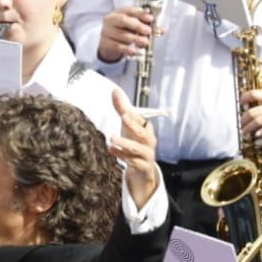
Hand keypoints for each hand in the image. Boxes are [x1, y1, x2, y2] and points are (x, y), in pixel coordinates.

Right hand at [97, 6, 157, 64]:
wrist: (108, 42)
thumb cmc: (123, 30)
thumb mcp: (133, 25)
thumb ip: (147, 26)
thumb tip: (162, 30)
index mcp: (119, 12)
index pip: (130, 10)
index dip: (140, 14)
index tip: (150, 18)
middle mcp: (111, 20)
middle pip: (123, 20)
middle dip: (137, 25)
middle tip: (148, 31)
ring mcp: (106, 31)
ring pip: (121, 34)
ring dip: (135, 38)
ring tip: (144, 42)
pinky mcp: (105, 43)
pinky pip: (117, 46)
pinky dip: (127, 49)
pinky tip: (134, 50)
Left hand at [108, 88, 159, 205]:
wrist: (142, 170)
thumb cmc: (134, 143)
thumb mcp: (127, 126)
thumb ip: (122, 109)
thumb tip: (115, 91)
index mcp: (146, 129)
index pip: (141, 121)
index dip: (134, 116)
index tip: (124, 111)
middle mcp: (149, 141)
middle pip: (143, 133)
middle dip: (133, 125)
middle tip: (122, 118)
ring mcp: (147, 155)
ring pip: (138, 149)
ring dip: (125, 143)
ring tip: (111, 139)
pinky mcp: (143, 167)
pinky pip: (135, 162)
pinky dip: (124, 157)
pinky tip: (112, 151)